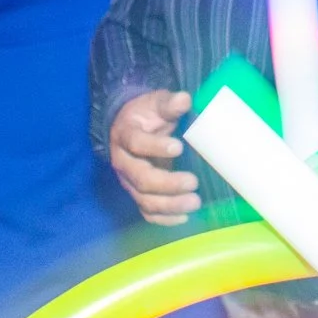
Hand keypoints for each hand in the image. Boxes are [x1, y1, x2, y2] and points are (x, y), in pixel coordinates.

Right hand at [110, 90, 199, 224]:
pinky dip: (165, 219)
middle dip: (167, 183)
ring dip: (170, 205)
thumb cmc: (147, 116)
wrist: (131, 128)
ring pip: (144, 199)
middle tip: (193, 182)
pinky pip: (147, 212)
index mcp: (125, 135)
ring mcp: (129, 182)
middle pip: (141, 178)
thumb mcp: (155, 104)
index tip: (178, 147)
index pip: (136, 143)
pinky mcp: (137, 195)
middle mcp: (123, 162)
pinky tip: (184, 217)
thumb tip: (184, 99)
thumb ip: (168, 103)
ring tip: (195, 202)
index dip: (155, 147)